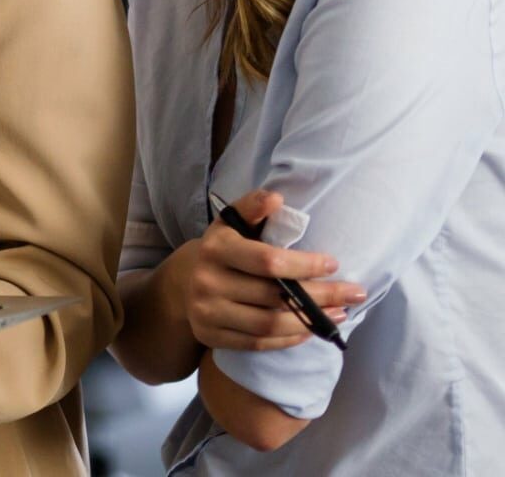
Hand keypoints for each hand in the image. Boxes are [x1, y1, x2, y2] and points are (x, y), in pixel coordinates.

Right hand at [184, 189, 366, 351]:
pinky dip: (289, 339)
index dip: (304, 264)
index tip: (333, 264)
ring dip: (310, 322)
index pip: (267, 261)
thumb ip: (253, 207)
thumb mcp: (232, 222)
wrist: (188, 281)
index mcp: (215, 247)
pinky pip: (258, 343)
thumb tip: (276, 199)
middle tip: (354, 293)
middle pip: (274, 295)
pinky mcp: (210, 336)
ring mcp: (207, 311)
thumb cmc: (225, 248)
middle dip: (320, 295)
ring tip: (339, 313)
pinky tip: (310, 330)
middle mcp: (207, 280)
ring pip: (269, 324)